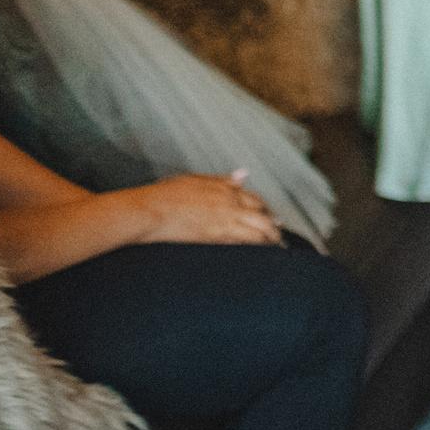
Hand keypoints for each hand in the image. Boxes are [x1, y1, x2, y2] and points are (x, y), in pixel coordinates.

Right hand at [124, 171, 281, 246]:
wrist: (151, 211)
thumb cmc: (166, 195)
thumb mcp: (196, 180)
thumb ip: (222, 180)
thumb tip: (243, 175)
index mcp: (226, 188)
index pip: (255, 199)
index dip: (265, 210)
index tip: (270, 217)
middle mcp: (231, 203)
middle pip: (264, 215)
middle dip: (274, 226)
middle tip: (278, 235)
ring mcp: (226, 219)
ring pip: (260, 230)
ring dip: (270, 239)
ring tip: (275, 247)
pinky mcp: (218, 236)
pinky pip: (245, 242)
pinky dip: (256, 247)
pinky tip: (260, 254)